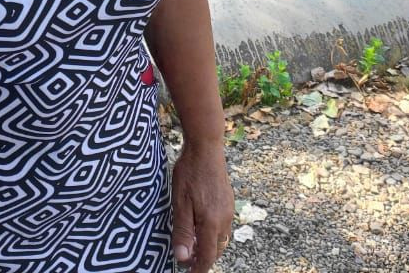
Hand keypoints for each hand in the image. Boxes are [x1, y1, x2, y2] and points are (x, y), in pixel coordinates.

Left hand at [170, 140, 233, 271]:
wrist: (206, 148)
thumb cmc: (190, 173)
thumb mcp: (180, 203)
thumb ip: (183, 231)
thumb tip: (183, 257)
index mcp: (212, 223)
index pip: (208, 256)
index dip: (198, 268)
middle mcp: (224, 220)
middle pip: (216, 250)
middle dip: (203, 258)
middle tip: (187, 260)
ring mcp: (228, 210)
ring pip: (220, 238)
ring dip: (208, 245)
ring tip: (192, 244)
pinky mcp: (228, 201)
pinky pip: (222, 226)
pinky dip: (212, 232)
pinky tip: (200, 225)